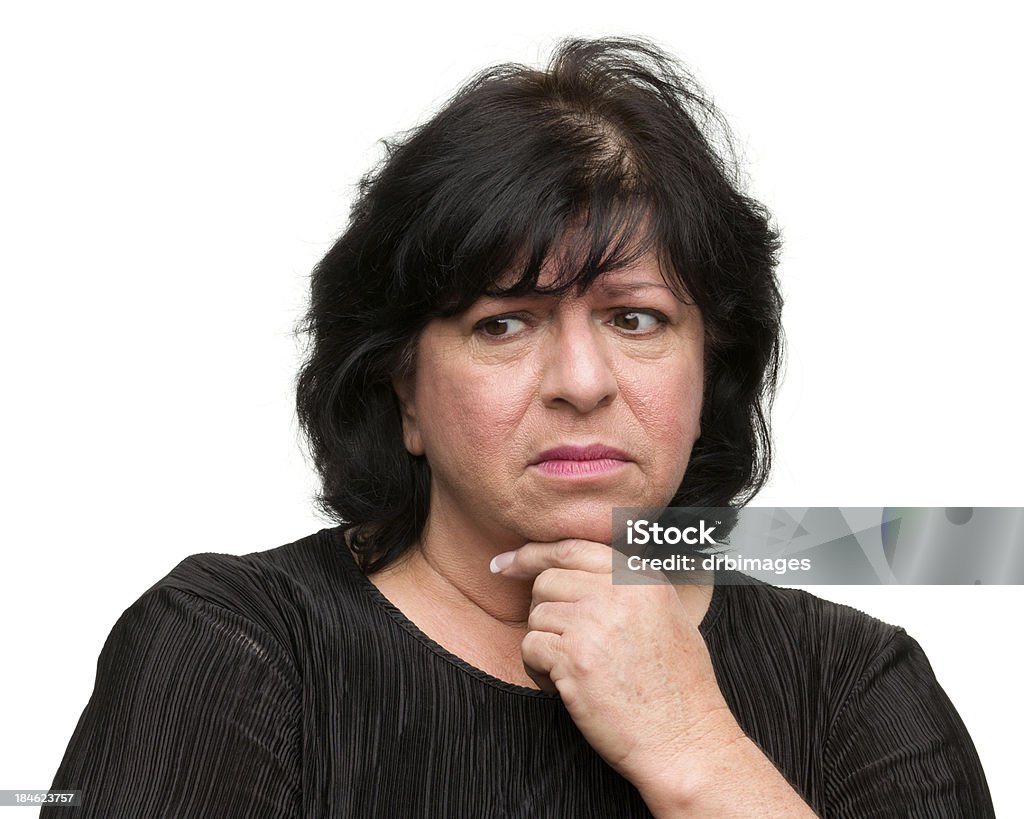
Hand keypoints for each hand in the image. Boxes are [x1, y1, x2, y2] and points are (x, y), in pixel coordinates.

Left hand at [490, 539, 743, 794]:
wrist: (686, 741)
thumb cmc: (677, 688)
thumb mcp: (667, 616)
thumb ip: (626, 586)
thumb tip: (571, 572)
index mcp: (641, 577)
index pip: (573, 548)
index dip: (534, 554)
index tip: (507, 565)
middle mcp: (618, 591)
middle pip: (548, 580)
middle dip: (544, 611)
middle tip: (562, 645)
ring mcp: (596, 621)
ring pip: (536, 615)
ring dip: (544, 646)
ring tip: (573, 672)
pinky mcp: (576, 657)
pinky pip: (530, 647)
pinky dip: (537, 670)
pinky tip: (563, 688)